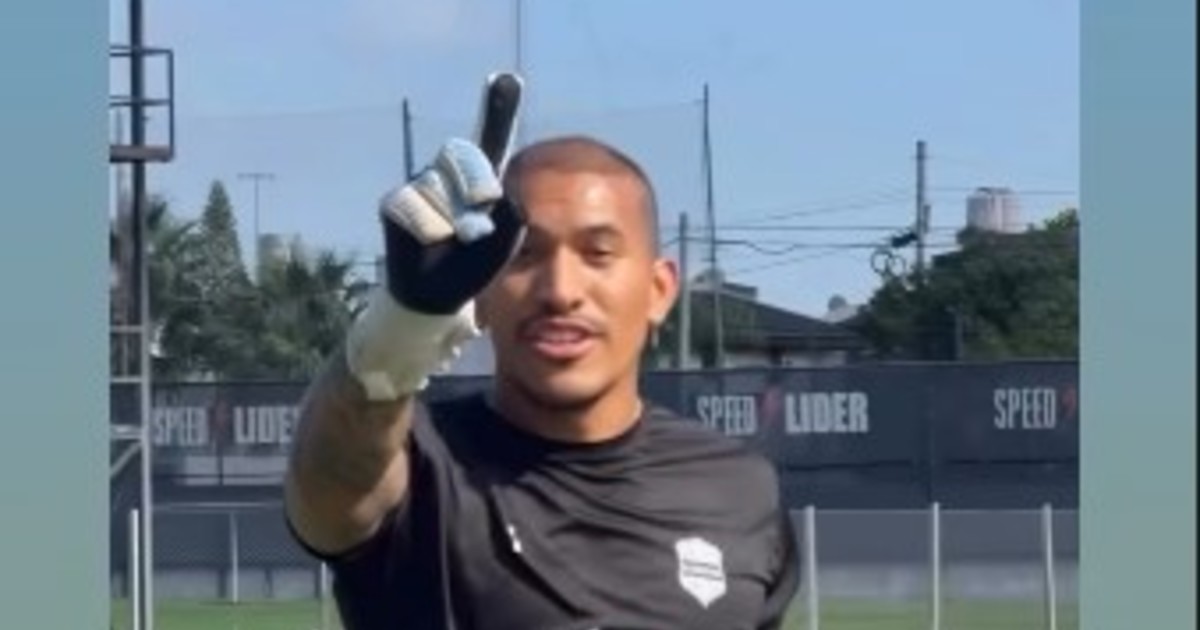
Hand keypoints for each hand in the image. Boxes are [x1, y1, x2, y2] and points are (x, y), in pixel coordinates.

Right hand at [345, 73, 524, 399]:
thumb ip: (509, 217)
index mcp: (477, 181)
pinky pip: (415, 205)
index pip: (488, 140)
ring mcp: (419, 186)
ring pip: (439, 185)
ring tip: (458, 241)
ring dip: (454, 218)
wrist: (434, 298)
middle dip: (476, 184)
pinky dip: (430, 229)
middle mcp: (446, 175)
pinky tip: (432, 243)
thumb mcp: (502, 244)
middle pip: (463, 158)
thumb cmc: (473, 268)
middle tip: (481, 216)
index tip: (508, 79)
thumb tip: (501, 196)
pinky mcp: (395, 202)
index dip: (497, 110)